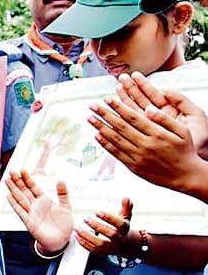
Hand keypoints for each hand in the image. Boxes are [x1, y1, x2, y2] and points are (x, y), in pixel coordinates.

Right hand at [6, 170, 72, 252]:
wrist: (62, 240)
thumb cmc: (63, 225)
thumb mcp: (66, 206)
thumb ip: (62, 193)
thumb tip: (60, 180)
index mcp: (44, 201)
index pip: (33, 187)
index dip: (28, 178)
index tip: (22, 169)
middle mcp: (36, 206)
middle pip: (24, 191)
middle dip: (17, 181)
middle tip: (11, 171)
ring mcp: (31, 213)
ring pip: (20, 199)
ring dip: (13, 190)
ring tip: (7, 180)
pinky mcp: (29, 222)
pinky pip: (20, 212)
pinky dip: (15, 204)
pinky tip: (9, 196)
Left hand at [76, 197, 132, 255]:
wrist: (123, 244)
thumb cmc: (121, 226)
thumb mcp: (125, 216)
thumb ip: (126, 206)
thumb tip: (126, 197)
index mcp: (124, 228)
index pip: (119, 224)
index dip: (109, 218)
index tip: (98, 212)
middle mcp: (118, 239)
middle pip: (110, 234)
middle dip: (97, 226)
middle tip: (85, 219)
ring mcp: (110, 247)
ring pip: (99, 243)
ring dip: (86, 236)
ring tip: (76, 228)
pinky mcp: (102, 252)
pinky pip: (92, 250)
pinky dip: (83, 243)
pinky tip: (76, 235)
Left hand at [89, 83, 205, 192]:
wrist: (185, 175)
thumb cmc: (184, 151)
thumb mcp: (182, 131)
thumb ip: (164, 119)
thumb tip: (148, 108)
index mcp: (157, 134)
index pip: (133, 117)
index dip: (118, 107)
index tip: (107, 99)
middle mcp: (146, 144)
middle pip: (121, 126)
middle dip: (105, 115)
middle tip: (93, 106)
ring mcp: (138, 156)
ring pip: (116, 139)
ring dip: (101, 128)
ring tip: (90, 119)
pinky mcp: (134, 167)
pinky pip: (116, 154)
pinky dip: (105, 145)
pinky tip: (97, 136)